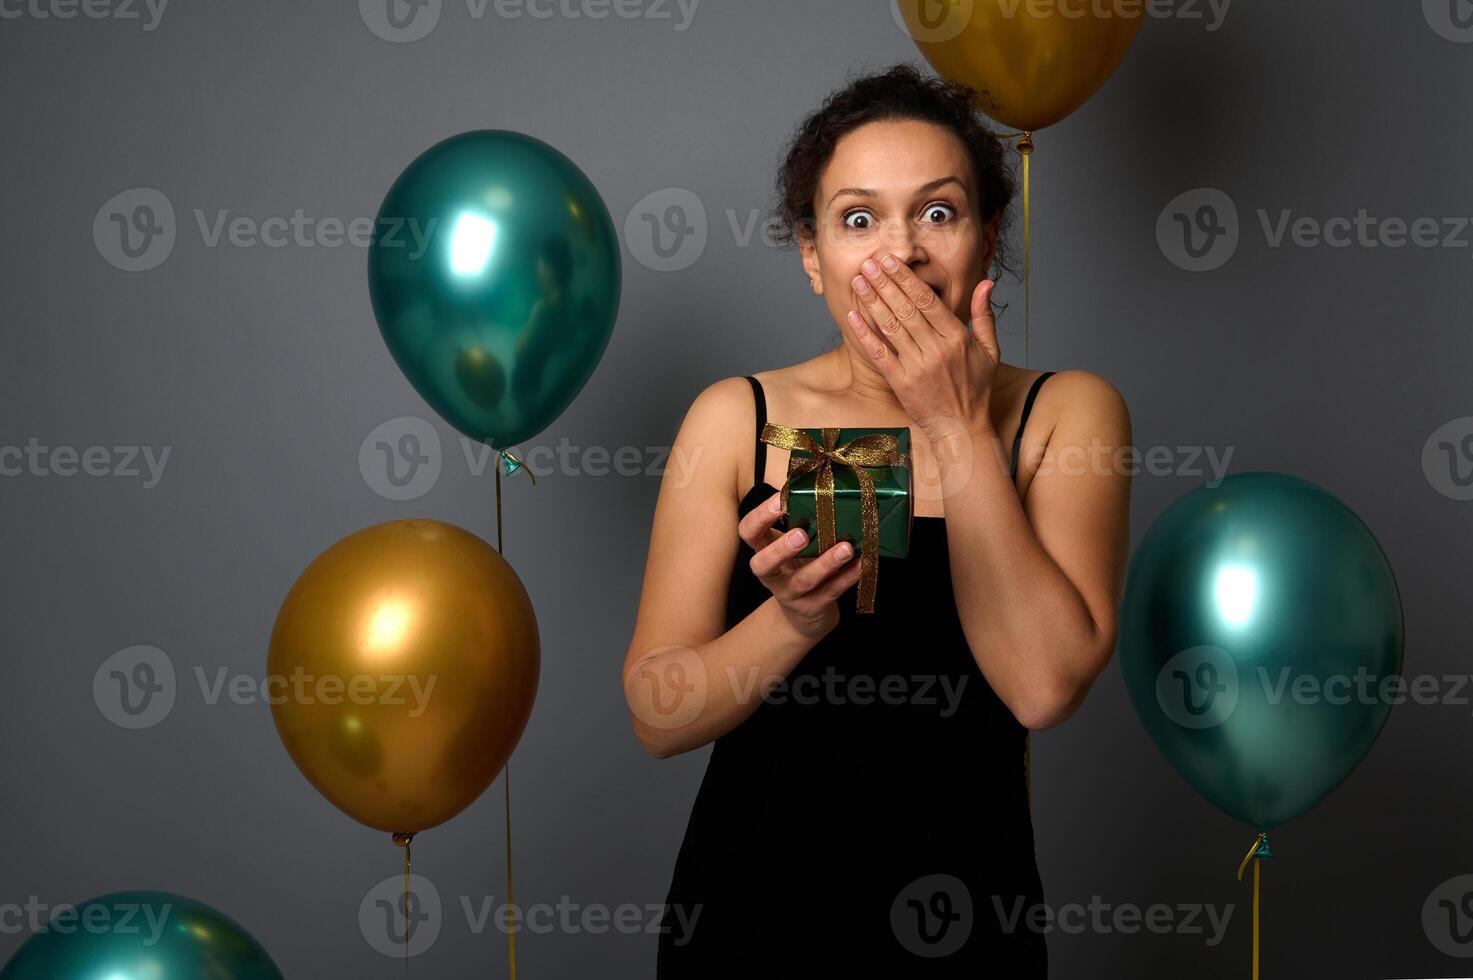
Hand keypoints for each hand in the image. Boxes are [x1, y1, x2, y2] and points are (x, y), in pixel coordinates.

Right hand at [738, 489, 861, 638]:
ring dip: (825, 564)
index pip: (748, 532)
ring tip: (846, 548)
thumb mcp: (792, 545)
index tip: (781, 500)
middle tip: (801, 534)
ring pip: (802, 581)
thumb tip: (820, 481)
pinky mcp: (812, 608)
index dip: (760, 517)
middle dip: (781, 549)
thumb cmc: (799, 567)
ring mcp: (790, 594)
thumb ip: (799, 521)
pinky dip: (846, 578)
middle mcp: (771, 575)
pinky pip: (830, 593)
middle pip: (762, 564)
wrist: (805, 615)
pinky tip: (861, 564)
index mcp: (763, 550)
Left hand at [842, 255, 1000, 443]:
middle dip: (885, 283)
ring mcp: (918, 367)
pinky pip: (880, 354)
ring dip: (873, 301)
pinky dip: (866, 334)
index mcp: (957, 338)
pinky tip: (854, 316)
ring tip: (859, 281)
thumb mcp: (989, 350)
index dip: (907, 279)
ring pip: (892, 327)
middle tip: (869, 263)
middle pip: (906, 309)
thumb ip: (984, 315)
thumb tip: (987, 283)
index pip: (928, 301)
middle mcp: (937, 350)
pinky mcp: (901, 383)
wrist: (961, 427)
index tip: (891, 261)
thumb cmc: (976, 388)